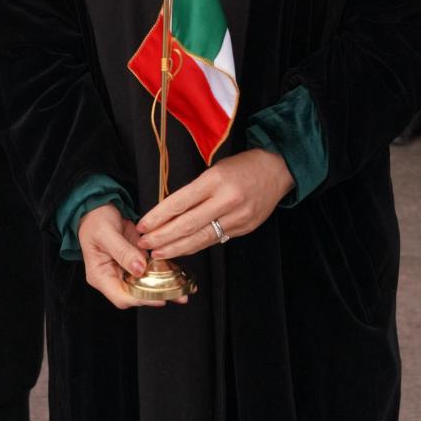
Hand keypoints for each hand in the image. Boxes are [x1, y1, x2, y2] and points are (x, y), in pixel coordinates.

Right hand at [80, 205, 176, 309]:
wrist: (97, 209)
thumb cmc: (95, 221)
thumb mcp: (106, 234)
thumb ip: (122, 252)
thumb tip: (139, 269)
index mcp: (101, 276)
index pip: (121, 296)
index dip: (141, 299)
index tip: (158, 296)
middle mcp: (114, 277)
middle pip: (136, 295)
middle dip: (157, 296)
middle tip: (178, 294)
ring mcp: (127, 270)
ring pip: (147, 286)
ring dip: (165, 288)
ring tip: (184, 290)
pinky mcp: (138, 261)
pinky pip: (152, 271)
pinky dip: (166, 274)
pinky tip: (180, 276)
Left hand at [136, 149, 293, 259]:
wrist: (277, 169)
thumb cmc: (242, 166)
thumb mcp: (215, 170)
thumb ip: (195, 192)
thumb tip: (168, 213)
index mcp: (215, 180)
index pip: (180, 202)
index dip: (158, 217)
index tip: (142, 226)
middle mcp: (227, 200)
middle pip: (188, 224)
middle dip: (163, 237)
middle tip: (145, 245)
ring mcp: (238, 217)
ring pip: (201, 238)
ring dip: (176, 248)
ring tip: (158, 254)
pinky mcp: (245, 228)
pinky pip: (215, 240)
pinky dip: (196, 246)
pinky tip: (182, 250)